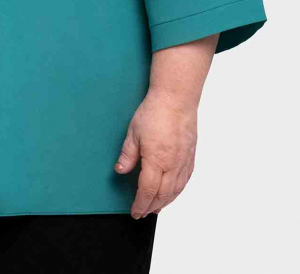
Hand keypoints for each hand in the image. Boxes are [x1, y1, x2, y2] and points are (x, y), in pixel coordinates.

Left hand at [114, 87, 196, 217]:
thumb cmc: (155, 111)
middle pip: (163, 195)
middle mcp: (173, 165)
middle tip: (143, 213)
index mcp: (157, 161)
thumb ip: (128, 155)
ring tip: (156, 207)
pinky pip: (186, 180)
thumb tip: (120, 170)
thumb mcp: (133, 132)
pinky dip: (178, 191)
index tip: (135, 211)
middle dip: (151, 206)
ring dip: (165, 202)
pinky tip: (173, 192)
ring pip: (176, 190)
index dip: (140, 204)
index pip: (147, 191)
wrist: (176, 99)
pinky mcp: (191, 155)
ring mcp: (184, 161)